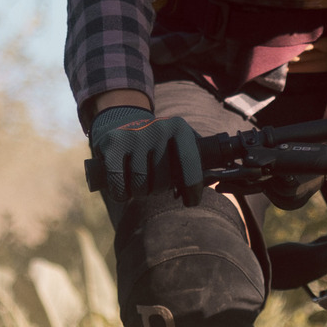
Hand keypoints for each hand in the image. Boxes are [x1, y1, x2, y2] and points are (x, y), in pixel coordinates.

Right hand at [89, 102, 207, 201]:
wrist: (121, 125)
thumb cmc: (158, 145)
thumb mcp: (179, 144)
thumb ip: (198, 160)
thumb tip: (213, 182)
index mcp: (179, 128)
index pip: (190, 161)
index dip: (192, 187)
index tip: (192, 202)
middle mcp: (157, 127)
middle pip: (163, 181)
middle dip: (159, 189)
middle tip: (155, 183)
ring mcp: (133, 135)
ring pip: (141, 185)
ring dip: (140, 192)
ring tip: (139, 182)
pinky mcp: (112, 144)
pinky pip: (119, 185)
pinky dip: (121, 193)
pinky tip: (123, 187)